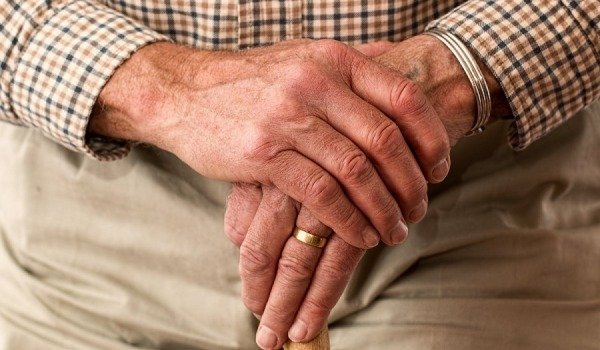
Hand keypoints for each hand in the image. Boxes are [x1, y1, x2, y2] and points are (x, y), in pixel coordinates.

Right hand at [226, 35, 512, 348]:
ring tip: (394, 230)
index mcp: (332, 58)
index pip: (403, 96)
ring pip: (355, 170)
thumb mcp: (302, 56)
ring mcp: (287, 117)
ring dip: (383, 208)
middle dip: (411, 182)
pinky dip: (348, 220)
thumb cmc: (251, 82)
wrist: (184, 93)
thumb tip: (398, 57)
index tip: (440, 168)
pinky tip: (360, 235)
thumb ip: (350, 60)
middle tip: (419, 209)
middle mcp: (314, 82)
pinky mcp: (263, 154)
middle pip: (384, 139)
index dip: (432, 136)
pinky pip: (320, 193)